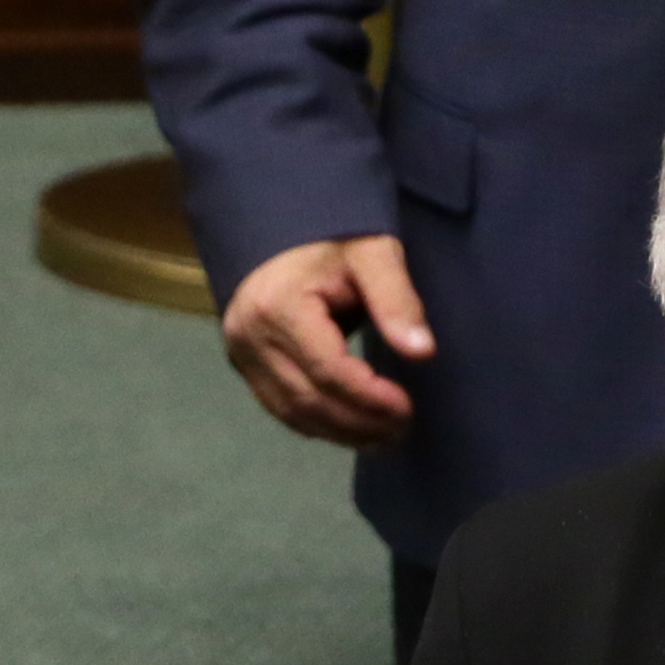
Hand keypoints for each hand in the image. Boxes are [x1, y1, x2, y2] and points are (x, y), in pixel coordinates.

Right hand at [220, 234, 433, 447]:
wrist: (282, 227)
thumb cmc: (332, 236)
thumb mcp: (372, 253)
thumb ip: (397, 300)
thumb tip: (423, 352)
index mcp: (279, 306)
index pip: (328, 370)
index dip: (369, 398)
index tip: (407, 409)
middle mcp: (251, 336)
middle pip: (309, 399)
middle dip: (359, 423)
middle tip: (402, 430)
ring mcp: (242, 354)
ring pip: (293, 413)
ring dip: (341, 433)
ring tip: (384, 437)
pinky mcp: (244, 365)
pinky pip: (281, 408)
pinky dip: (319, 425)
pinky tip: (352, 428)